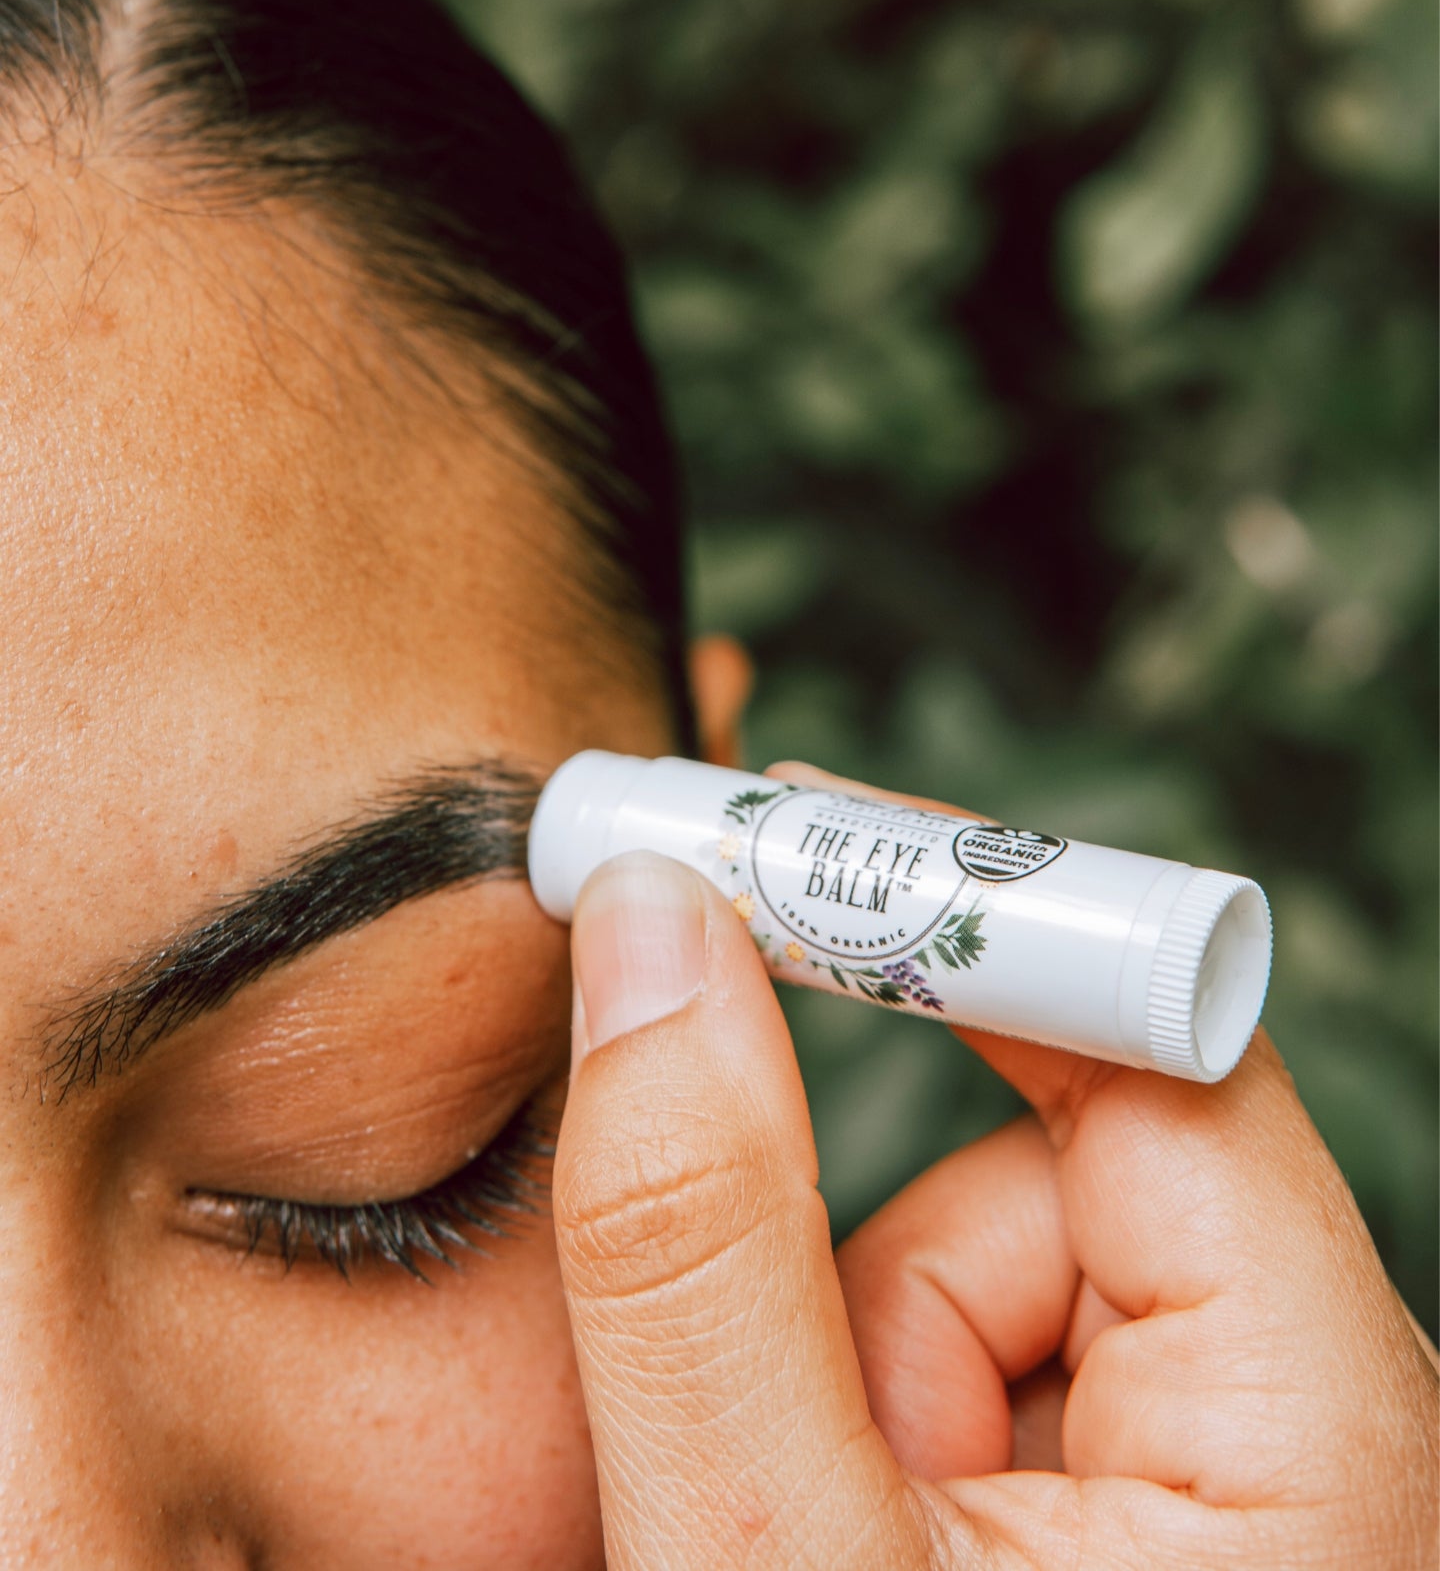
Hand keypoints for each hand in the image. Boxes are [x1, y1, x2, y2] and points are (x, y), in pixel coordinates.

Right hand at [551, 769, 1438, 1569]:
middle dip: (868, 1262)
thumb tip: (659, 932)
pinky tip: (847, 1548)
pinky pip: (975, 1369)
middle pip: (1056, 1170)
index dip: (967, 914)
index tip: (772, 829)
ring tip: (810, 1549)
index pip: (1165, 1046)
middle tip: (772, 1399)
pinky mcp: (1145, 1526)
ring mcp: (1229, 1485)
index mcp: (1326, 1442)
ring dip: (853, 1374)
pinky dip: (872, 1426)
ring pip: (988, 1278)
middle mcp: (1315, 1439)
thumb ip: (697, 1236)